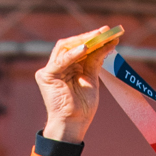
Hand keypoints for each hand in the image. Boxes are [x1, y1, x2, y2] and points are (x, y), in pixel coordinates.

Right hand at [36, 26, 119, 142]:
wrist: (74, 124)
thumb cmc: (82, 106)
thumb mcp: (92, 78)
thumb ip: (96, 60)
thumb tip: (109, 43)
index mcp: (69, 66)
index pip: (80, 47)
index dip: (94, 39)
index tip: (109, 33)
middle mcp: (58, 66)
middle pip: (71, 44)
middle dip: (89, 36)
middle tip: (105, 31)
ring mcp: (51, 70)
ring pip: (65, 47)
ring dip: (83, 41)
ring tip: (99, 36)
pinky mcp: (46, 76)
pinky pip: (60, 60)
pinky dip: (73, 54)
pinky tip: (85, 48)